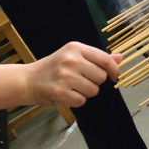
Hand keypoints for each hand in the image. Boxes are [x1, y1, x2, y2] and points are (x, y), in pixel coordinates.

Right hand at [0, 42, 122, 108]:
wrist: (29, 80)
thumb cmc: (54, 68)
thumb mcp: (74, 56)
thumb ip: (97, 58)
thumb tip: (120, 58)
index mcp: (75, 48)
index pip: (105, 60)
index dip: (114, 70)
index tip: (114, 77)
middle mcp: (70, 60)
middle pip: (101, 77)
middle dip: (95, 82)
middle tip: (81, 80)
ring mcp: (65, 76)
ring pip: (93, 90)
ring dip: (86, 92)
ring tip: (73, 87)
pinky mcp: (60, 92)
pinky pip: (82, 101)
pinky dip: (76, 101)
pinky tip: (66, 94)